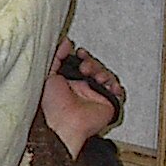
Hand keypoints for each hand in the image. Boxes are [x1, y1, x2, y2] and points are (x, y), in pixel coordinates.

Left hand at [41, 38, 123, 156]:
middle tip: (84, 66)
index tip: (79, 52)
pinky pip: (117, 92)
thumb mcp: (47, 75)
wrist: (63, 123)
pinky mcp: (107, 104)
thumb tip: (65, 42)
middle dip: (91, 63)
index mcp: (69, 82)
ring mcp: (95, 96)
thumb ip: (56, 57)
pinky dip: (115, 85)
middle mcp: (82, 89)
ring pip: (106, 76)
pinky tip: (108, 83)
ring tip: (94, 75)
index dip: (83, 57)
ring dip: (101, 71)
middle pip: (95, 68)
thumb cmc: (52, 106)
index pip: (81, 64)